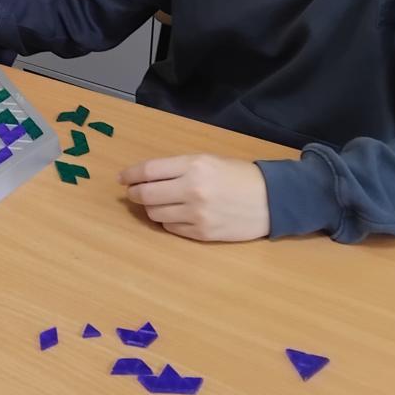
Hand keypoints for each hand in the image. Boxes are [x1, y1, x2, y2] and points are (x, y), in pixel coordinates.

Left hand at [119, 155, 270, 241]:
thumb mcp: (208, 160)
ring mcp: (197, 215)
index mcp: (194, 166)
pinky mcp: (202, 234)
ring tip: (157, 203)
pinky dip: (167, 222)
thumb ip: (177, 167)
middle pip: (146, 194)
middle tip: (132, 193)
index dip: (130, 175)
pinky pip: (171, 229)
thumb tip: (144, 177)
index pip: (148, 171)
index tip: (122, 178)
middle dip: (134, 194)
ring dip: (150, 208)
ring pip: (155, 214)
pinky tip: (174, 215)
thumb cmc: (238, 176)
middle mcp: (192, 190)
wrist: (272, 200)